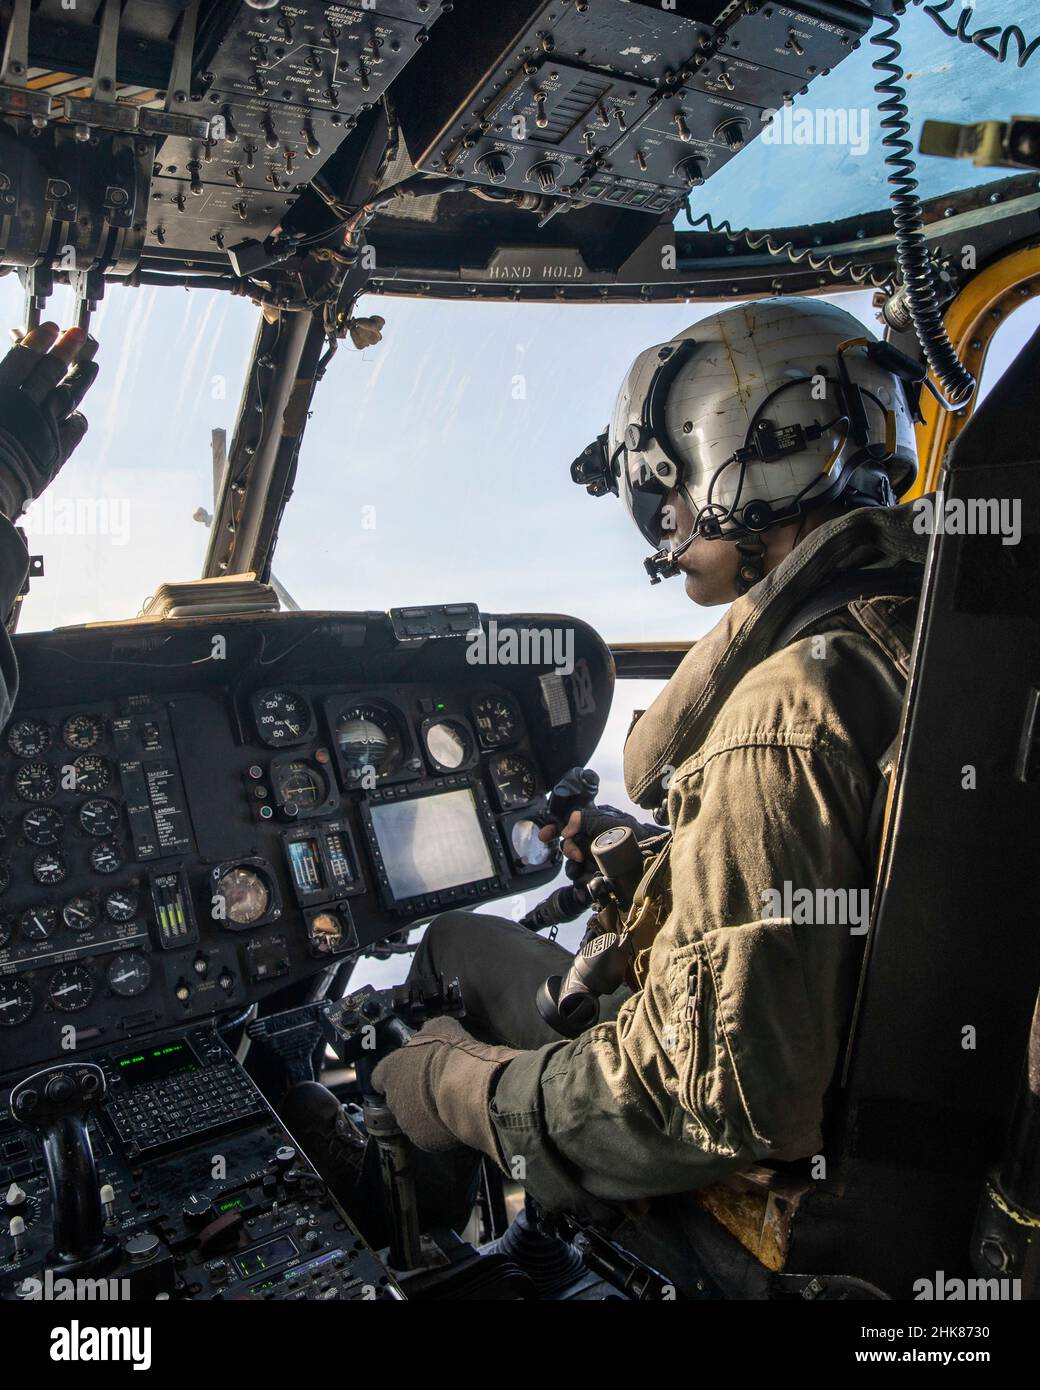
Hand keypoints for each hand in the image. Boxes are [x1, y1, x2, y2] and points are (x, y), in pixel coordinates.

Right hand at [0, 323, 98, 520]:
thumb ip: (4, 389)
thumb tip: (9, 381)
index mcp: (0, 393)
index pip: (22, 359)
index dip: (37, 342)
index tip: (50, 328)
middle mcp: (26, 405)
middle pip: (51, 371)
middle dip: (67, 350)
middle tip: (80, 334)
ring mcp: (45, 427)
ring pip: (68, 395)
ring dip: (81, 377)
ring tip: (92, 362)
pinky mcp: (57, 451)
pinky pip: (74, 427)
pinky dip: (76, 417)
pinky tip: (78, 411)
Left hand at [370, 1017, 519, 1156]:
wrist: (466, 1086)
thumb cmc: (450, 1053)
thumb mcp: (440, 1027)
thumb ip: (427, 1033)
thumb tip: (428, 1033)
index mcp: (389, 1070)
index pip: (380, 1075)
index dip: (394, 1073)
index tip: (408, 1071)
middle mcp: (392, 1098)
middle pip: (397, 1098)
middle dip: (412, 1093)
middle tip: (434, 1085)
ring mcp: (406, 1122)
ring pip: (413, 1118)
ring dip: (425, 1111)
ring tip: (448, 1102)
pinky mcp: (424, 1141)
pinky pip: (430, 1133)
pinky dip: (439, 1127)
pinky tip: (454, 1116)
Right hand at [538, 803, 661, 871]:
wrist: (649, 856)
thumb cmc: (632, 834)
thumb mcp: (607, 821)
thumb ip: (584, 818)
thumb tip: (566, 828)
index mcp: (592, 826)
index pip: (567, 826)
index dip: (554, 829)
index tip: (545, 836)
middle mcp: (591, 842)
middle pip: (567, 847)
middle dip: (568, 850)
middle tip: (576, 854)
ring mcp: (594, 860)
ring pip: (572, 865)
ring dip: (574, 866)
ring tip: (584, 865)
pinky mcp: (598, 877)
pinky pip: (581, 880)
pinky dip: (582, 879)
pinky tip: (590, 876)